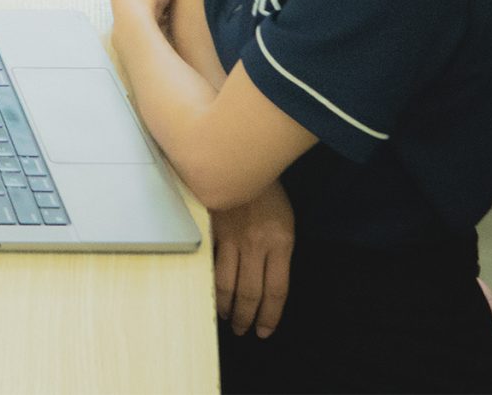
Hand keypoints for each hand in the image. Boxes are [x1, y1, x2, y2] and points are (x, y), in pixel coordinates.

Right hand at [212, 180, 294, 337]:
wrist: (240, 159)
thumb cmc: (266, 192)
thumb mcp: (283, 222)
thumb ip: (277, 251)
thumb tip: (266, 283)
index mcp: (280, 242)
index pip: (276, 290)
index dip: (270, 316)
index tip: (265, 331)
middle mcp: (256, 244)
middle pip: (251, 292)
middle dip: (246, 317)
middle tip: (242, 330)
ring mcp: (230, 237)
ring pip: (225, 283)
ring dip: (225, 306)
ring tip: (225, 317)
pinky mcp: (210, 230)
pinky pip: (208, 263)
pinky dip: (207, 282)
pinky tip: (207, 293)